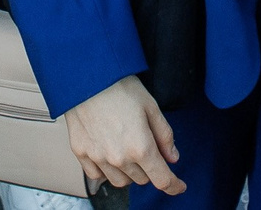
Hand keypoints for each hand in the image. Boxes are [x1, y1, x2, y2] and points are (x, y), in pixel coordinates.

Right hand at [65, 75, 181, 195]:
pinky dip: (106, 170)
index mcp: (141, 147)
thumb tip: (172, 157)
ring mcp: (98, 157)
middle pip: (142, 179)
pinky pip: (98, 175)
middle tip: (145, 145)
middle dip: (149, 167)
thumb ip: (164, 135)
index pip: (162, 180)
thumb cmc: (120, 86)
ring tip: (126, 149)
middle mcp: (119, 158)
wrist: (86, 76)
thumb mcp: (151, 106)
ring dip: (129, 172)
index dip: (174, 185)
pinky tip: (109, 153)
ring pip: (121, 181)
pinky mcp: (81, 153)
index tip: (178, 185)